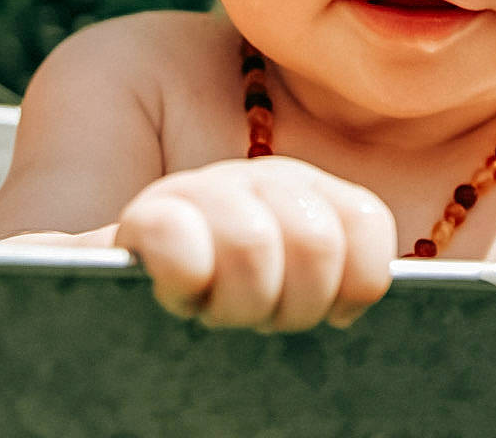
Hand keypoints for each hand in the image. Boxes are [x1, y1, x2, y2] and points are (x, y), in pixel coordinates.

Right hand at [116, 156, 395, 331]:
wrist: (130, 287)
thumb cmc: (227, 296)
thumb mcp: (294, 281)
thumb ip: (340, 271)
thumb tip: (358, 305)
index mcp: (307, 190)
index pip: (365, 221)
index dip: (355, 283)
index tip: (330, 313)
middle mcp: (260, 179)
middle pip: (316, 243)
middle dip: (297, 304)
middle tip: (264, 317)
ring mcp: (202, 191)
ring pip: (254, 245)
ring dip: (239, 302)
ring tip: (218, 310)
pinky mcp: (145, 216)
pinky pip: (177, 237)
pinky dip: (187, 277)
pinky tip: (183, 294)